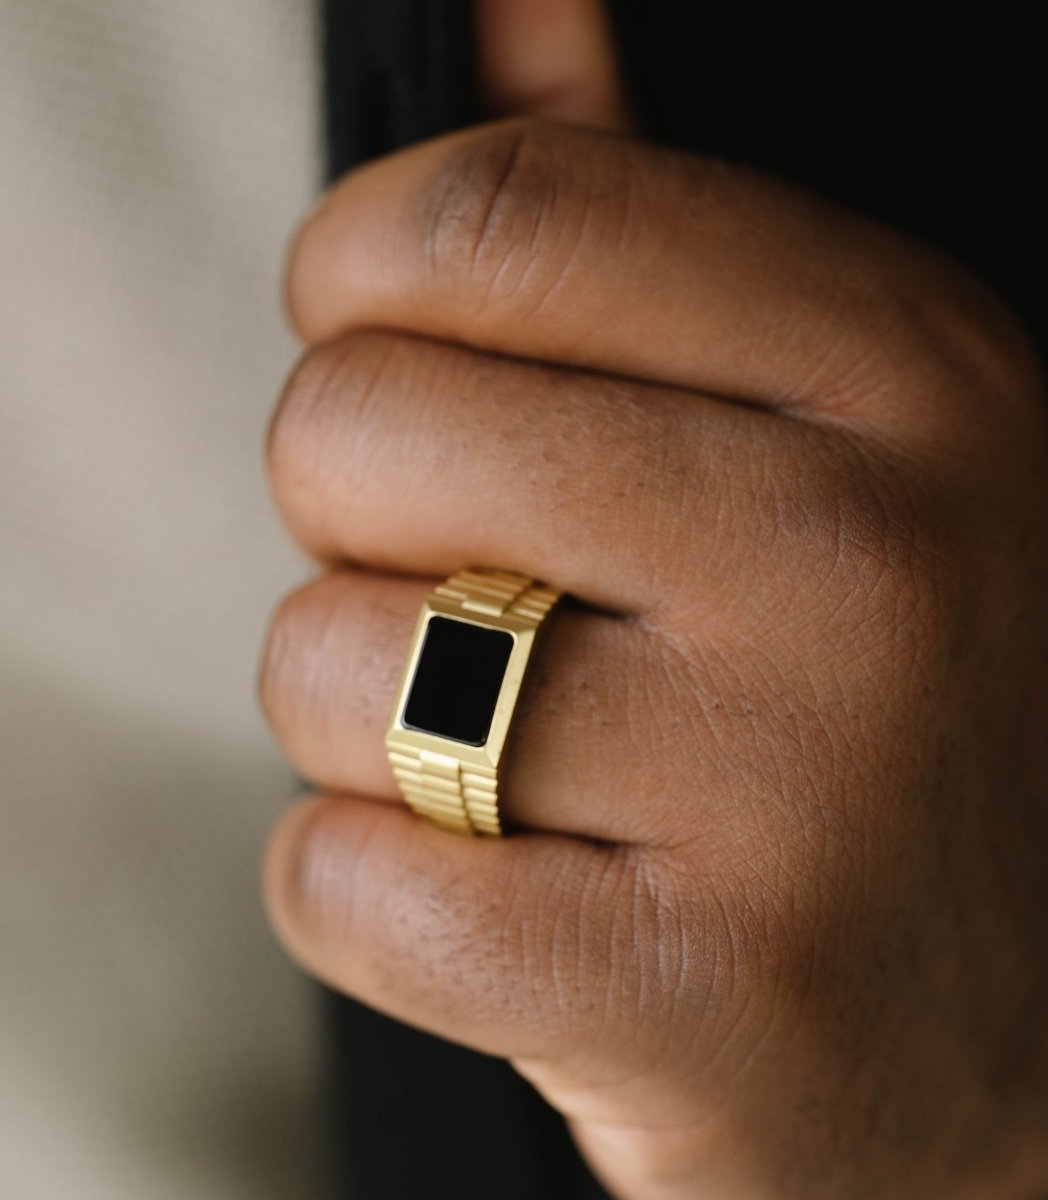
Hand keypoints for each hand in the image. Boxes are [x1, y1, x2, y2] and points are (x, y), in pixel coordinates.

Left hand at [259, 37, 1047, 1199]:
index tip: (393, 374)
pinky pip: (342, 885)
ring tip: (515, 774)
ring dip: (362, 729)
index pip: (481, 222)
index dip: (357, 295)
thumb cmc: (846, 713)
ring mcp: (793, 791)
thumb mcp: (807, 431)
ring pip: (328, 670)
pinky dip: (361, 895)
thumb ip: (635, 209)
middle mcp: (860, 561)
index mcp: (892, 374)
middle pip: (351, 433)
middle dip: (354, 530)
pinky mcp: (692, 997)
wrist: (988, 1032)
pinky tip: (495, 903)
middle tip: (474, 608)